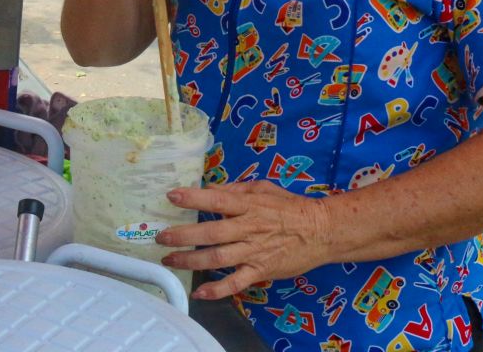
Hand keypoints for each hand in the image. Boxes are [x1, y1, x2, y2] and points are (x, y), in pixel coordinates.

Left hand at [155, 181, 332, 299]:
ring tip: (170, 260)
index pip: (217, 201)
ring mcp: (254, 252)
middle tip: (162, 237)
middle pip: (211, 233)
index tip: (172, 196)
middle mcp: (248, 229)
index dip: (194, 199)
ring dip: (191, 261)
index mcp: (248, 206)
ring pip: (218, 258)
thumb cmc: (290, 206)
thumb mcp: (263, 188)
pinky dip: (217, 290)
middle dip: (183, 236)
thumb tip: (210, 189)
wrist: (321, 231)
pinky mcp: (261, 271)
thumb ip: (235, 190)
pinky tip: (199, 293)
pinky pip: (236, 283)